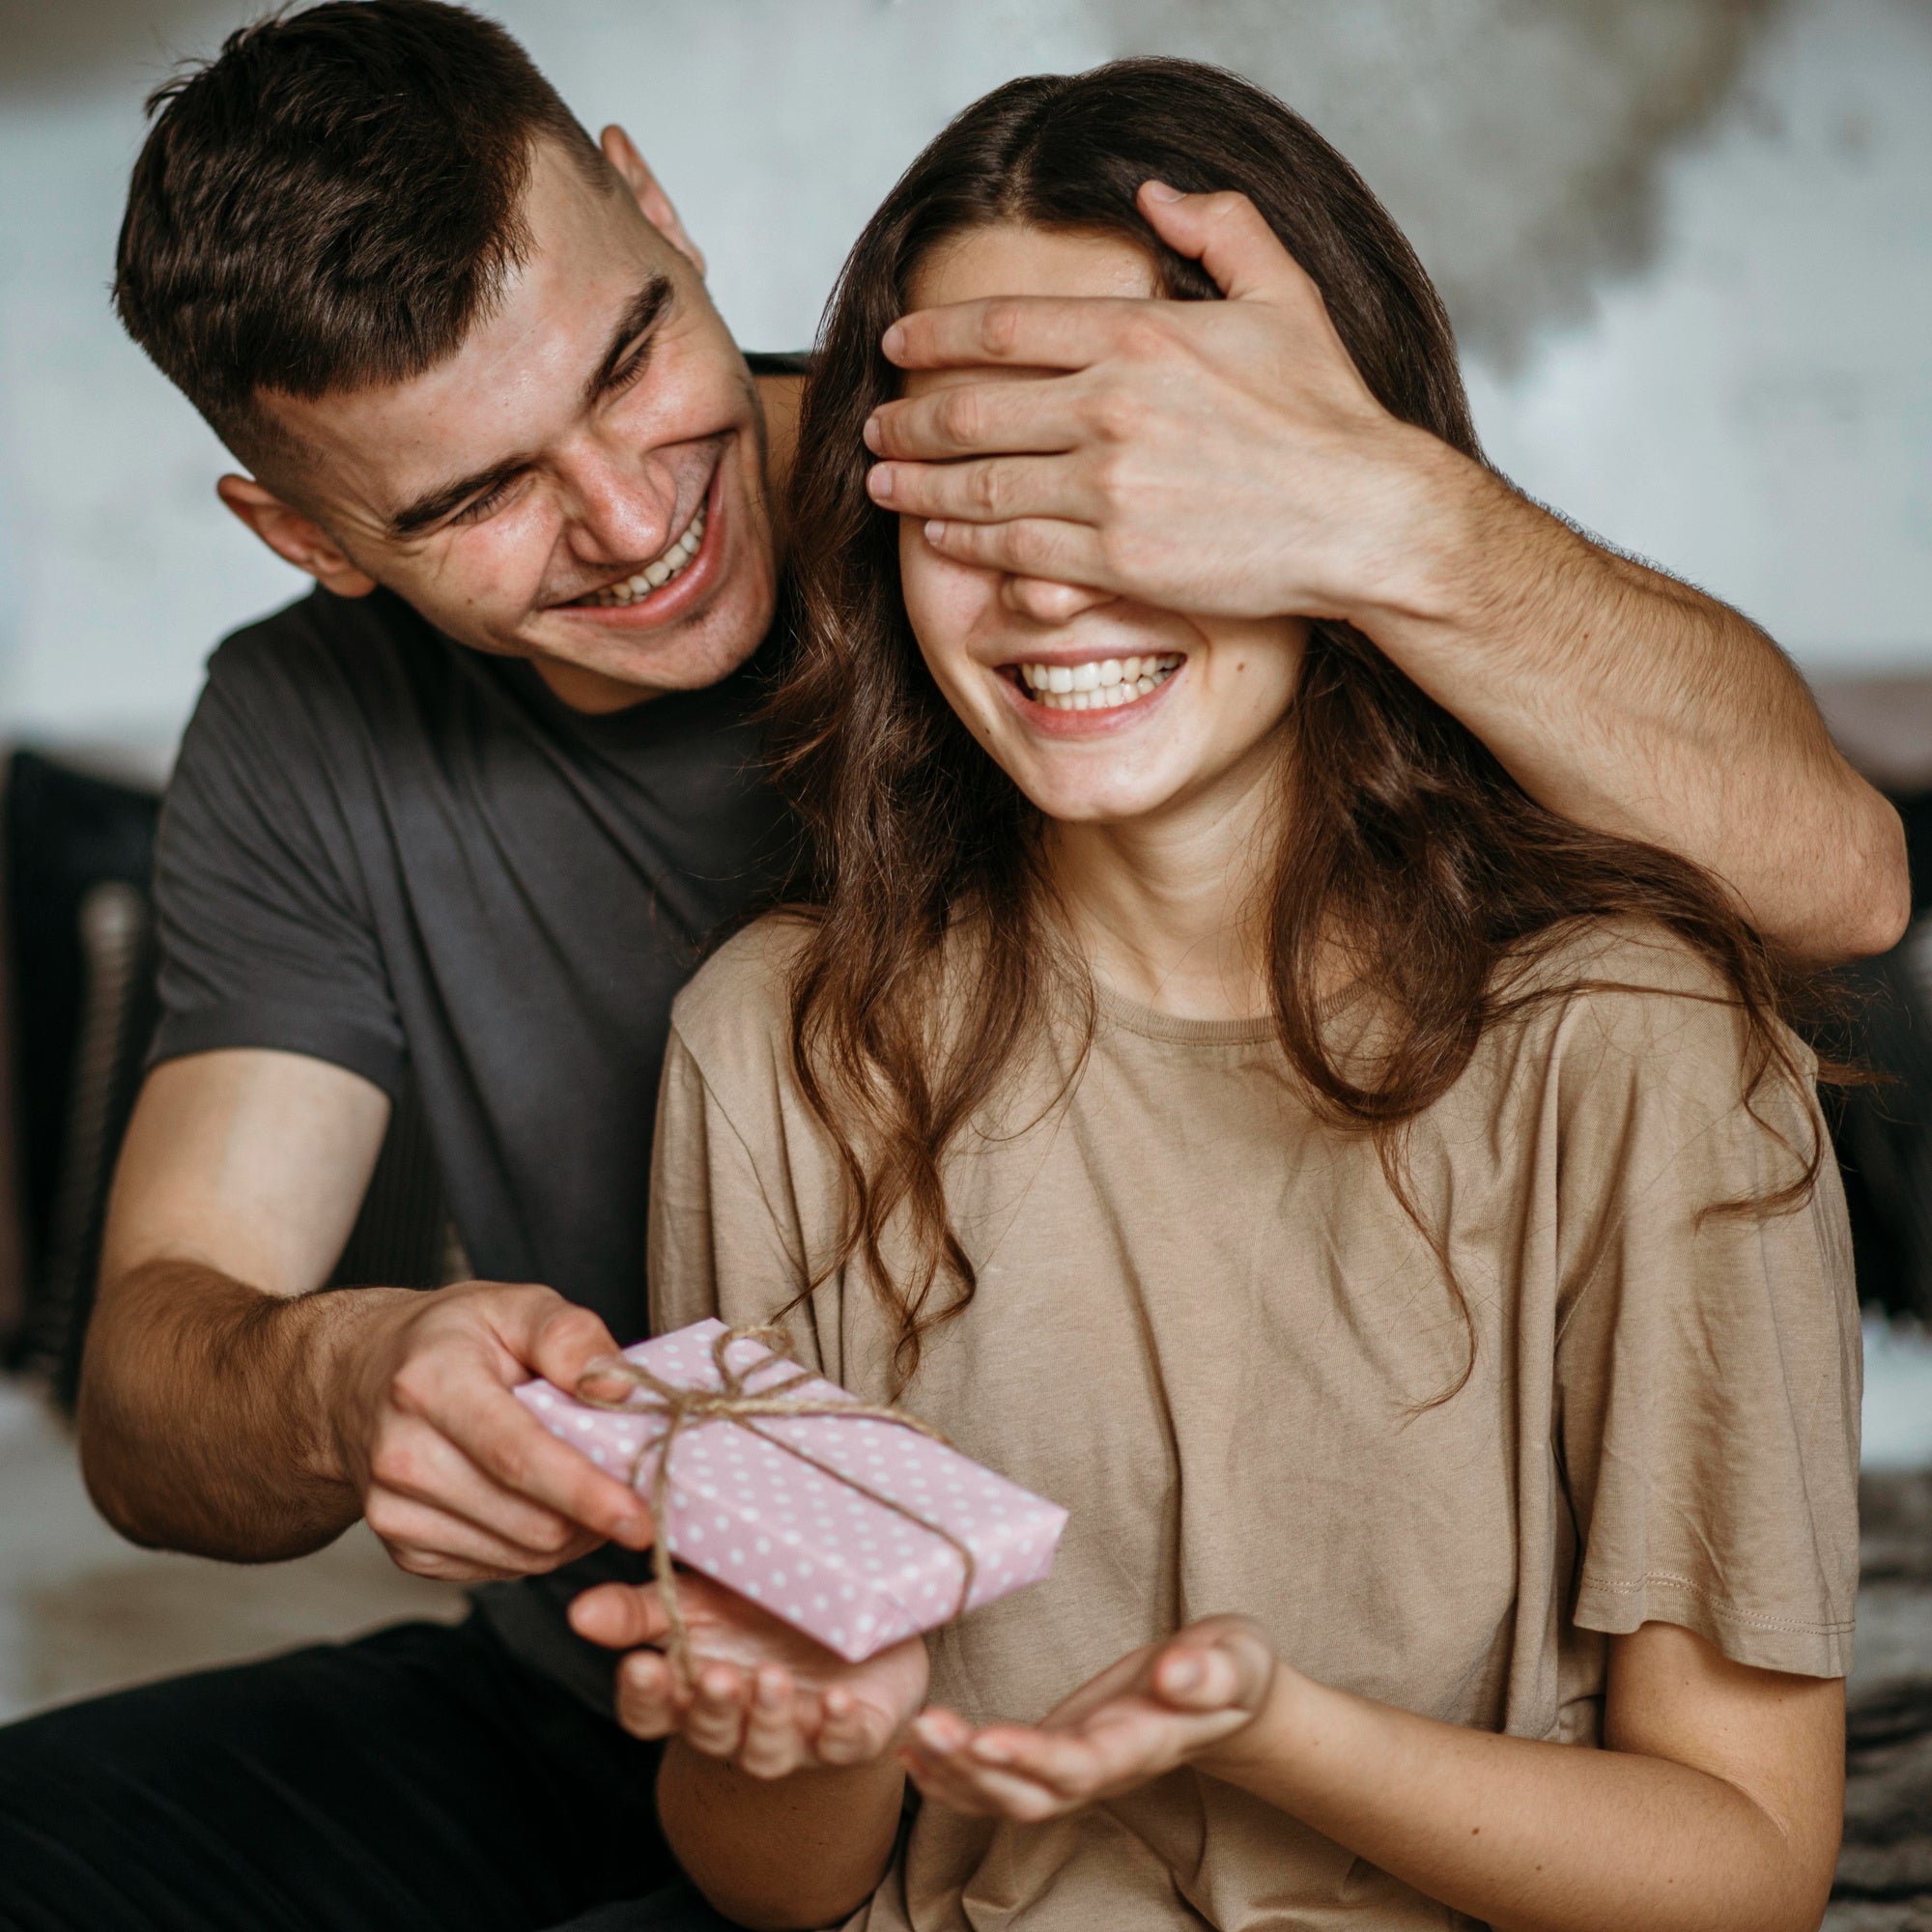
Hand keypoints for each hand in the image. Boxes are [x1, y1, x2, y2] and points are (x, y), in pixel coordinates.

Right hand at [322, 1279, 653, 1580]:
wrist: (358, 1378)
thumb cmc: (450, 1337)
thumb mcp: (514, 1306)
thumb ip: (571, 1336)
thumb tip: (620, 1390)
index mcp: (431, 1384)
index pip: (517, 1455)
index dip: (586, 1493)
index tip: (642, 1518)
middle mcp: (403, 1456)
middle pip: (527, 1520)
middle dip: (596, 1514)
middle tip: (635, 1483)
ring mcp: (396, 1512)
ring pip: (522, 1556)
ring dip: (575, 1534)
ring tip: (591, 1486)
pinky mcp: (405, 1550)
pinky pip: (500, 1570)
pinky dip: (540, 1547)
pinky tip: (544, 1503)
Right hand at [572, 1570, 930, 1778]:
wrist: (861, 1611)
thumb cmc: (764, 1604)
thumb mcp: (699, 1597)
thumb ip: (642, 1609)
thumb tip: (578, 1612)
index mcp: (693, 1690)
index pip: (652, 1713)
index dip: (645, 1696)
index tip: (641, 1664)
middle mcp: (739, 1722)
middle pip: (711, 1735)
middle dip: (711, 1709)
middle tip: (716, 1675)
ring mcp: (795, 1733)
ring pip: (768, 1752)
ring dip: (767, 1720)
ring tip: (772, 1679)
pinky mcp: (853, 1733)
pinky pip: (845, 1744)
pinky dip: (840, 1727)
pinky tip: (838, 1701)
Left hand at [863, 181, 1453, 624]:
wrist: (1363, 517)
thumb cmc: (1328, 414)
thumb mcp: (1284, 296)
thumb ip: (1221, 229)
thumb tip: (1155, 195)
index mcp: (1139, 334)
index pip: (1002, 326)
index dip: (935, 335)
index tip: (897, 347)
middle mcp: (1110, 406)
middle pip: (970, 409)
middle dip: (907, 420)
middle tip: (874, 427)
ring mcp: (1107, 487)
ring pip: (979, 484)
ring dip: (918, 484)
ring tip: (883, 482)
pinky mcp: (1115, 558)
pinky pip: (1013, 547)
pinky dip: (966, 540)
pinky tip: (940, 535)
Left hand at [900, 1615, 1275, 1820]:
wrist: (1229, 1695)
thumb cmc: (1231, 1672)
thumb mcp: (1236, 1661)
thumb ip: (1210, 1673)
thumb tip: (1172, 1675)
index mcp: (1142, 1746)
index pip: (1081, 1765)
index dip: (1031, 1758)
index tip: (985, 1737)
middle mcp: (1102, 1770)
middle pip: (1029, 1794)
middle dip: (972, 1770)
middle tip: (924, 1728)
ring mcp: (1077, 1768)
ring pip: (1007, 1796)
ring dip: (954, 1774)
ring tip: (911, 1738)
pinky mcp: (1057, 1753)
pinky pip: (999, 1782)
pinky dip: (954, 1776)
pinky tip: (915, 1753)